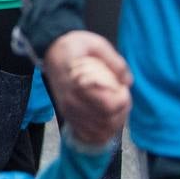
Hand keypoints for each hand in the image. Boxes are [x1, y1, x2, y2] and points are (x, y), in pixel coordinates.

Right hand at [42, 30, 131, 146]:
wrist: (51, 50)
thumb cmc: (74, 46)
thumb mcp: (96, 44)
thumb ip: (114, 62)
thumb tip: (127, 82)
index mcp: (77, 83)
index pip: (107, 106)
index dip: (122, 100)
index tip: (122, 88)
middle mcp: (71, 100)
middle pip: (106, 120)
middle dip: (122, 112)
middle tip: (122, 96)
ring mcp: (68, 110)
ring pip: (98, 130)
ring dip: (114, 122)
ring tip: (117, 106)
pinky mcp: (67, 114)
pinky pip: (87, 134)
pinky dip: (101, 132)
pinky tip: (107, 120)